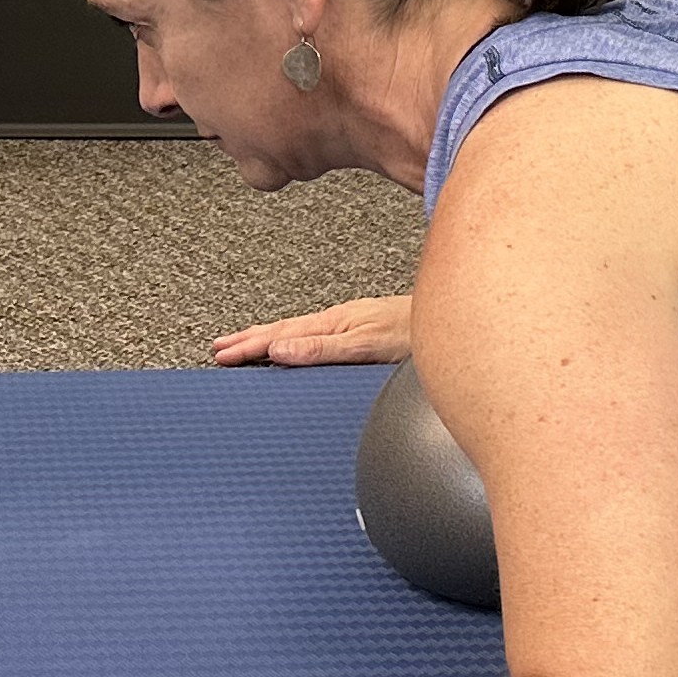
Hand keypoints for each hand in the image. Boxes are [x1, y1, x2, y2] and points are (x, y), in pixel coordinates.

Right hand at [211, 293, 414, 364]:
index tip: (221, 355)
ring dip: (270, 340)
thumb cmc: (418, 335)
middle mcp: (341, 321)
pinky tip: (297, 346)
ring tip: (245, 345)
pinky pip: (318, 335)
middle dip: (250, 340)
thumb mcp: (368, 346)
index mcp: (335, 323)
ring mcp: (353, 325)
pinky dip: (296, 341)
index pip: (281, 337)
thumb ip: (324, 350)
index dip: (249, 346)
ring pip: (300, 332)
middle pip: (285, 331)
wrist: (457, 322)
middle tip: (219, 349)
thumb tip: (280, 352)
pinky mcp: (366, 330)